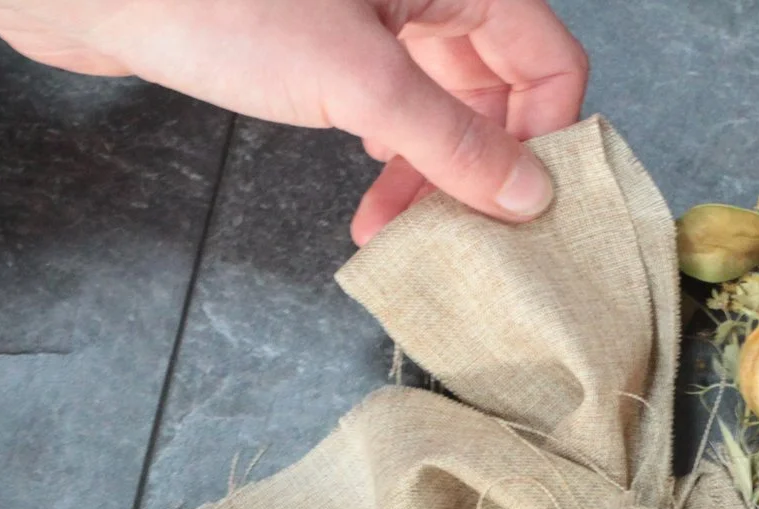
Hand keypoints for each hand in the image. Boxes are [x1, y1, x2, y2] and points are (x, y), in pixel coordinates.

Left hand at [0, 0, 588, 240]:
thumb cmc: (209, 2)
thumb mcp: (353, 82)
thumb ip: (450, 141)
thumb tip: (528, 196)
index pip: (549, 56)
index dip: (547, 135)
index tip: (525, 210)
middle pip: (497, 83)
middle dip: (479, 166)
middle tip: (453, 234)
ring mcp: (371, 11)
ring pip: (441, 99)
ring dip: (430, 171)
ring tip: (395, 226)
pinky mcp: (322, 36)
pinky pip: (389, 102)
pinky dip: (390, 152)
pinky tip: (368, 191)